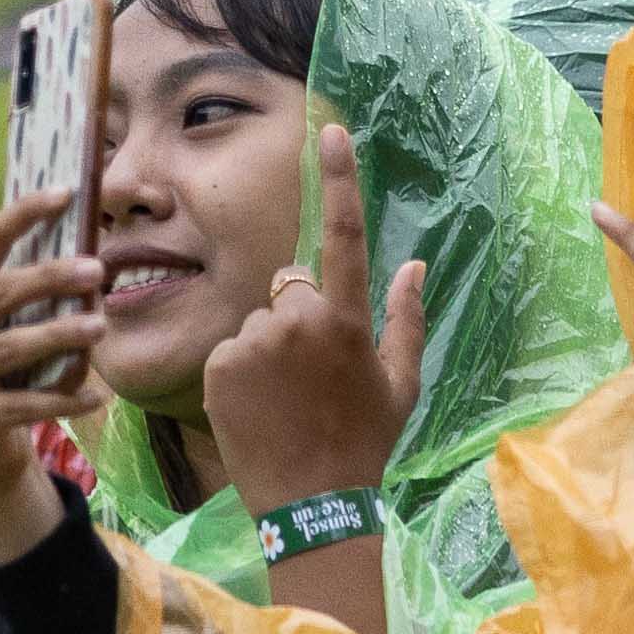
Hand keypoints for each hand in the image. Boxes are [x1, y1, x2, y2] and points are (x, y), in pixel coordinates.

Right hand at [0, 182, 104, 563]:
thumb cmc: (4, 361)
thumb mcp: (12, 319)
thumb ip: (38, 289)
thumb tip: (97, 253)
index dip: (24, 214)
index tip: (67, 193)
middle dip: (49, 278)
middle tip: (97, 270)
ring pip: (8, 348)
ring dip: (57, 335)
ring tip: (100, 326)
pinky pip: (20, 404)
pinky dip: (61, 399)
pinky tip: (96, 397)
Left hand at [202, 124, 427, 504]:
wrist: (312, 503)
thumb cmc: (365, 443)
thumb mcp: (401, 384)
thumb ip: (407, 318)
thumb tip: (415, 262)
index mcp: (348, 319)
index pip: (342, 233)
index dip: (338, 178)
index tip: (331, 130)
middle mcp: (298, 320)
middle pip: (290, 289)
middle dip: (298, 317)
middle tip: (311, 376)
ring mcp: (253, 342)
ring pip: (258, 322)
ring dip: (268, 348)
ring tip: (284, 400)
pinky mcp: (219, 365)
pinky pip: (230, 349)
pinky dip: (241, 372)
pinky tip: (259, 408)